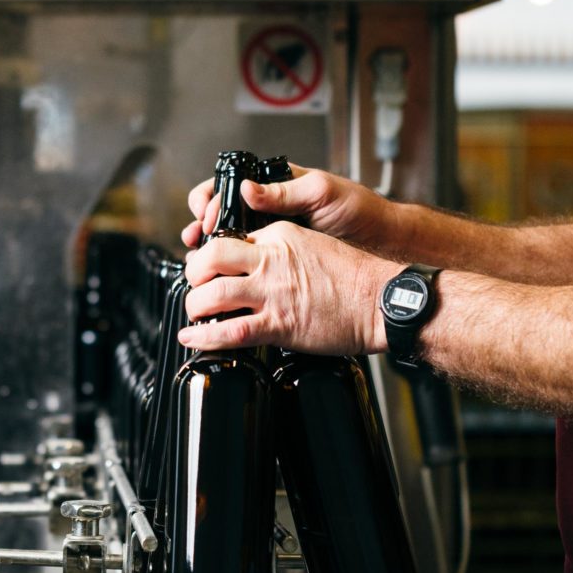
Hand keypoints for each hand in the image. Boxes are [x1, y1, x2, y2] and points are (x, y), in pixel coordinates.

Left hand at [179, 219, 397, 355]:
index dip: (211, 254)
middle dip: (194, 274)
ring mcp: (273, 292)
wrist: (380, 300)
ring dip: (195, 306)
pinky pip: (230, 331)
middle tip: (196, 286)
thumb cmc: (354, 276)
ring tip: (195, 314)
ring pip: (212, 294)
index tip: (207, 268)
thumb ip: (283, 249)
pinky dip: (204, 336)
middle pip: (210, 257)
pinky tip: (193, 338)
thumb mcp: (313, 244)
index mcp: (280, 235)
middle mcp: (271, 259)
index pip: (230, 237)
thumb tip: (258, 263)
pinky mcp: (279, 323)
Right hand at [180, 165, 396, 252]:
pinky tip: (221, 279)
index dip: (213, 199)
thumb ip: (284, 191)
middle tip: (194, 238)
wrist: (384, 245)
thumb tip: (247, 189)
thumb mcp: (323, 193)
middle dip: (203, 224)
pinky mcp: (282, 265)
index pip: (232, 186)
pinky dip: (231, 273)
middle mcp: (272, 211)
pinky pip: (250, 266)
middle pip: (225, 214)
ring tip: (197, 258)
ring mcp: (275, 239)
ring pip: (232, 242)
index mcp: (278, 188)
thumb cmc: (360, 211)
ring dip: (211, 250)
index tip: (207, 214)